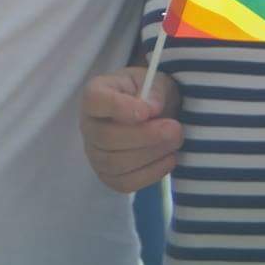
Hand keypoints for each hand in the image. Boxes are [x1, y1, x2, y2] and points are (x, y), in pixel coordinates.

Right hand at [80, 67, 181, 192]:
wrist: (151, 114)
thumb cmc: (148, 94)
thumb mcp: (155, 82)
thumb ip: (155, 92)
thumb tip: (152, 109)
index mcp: (95, 94)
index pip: (95, 101)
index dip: (118, 108)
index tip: (147, 111)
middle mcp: (89, 125)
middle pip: (106, 137)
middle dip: (145, 136)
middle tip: (175, 129)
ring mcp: (95, 153)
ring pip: (115, 163)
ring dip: (151, 155)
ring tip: (175, 142)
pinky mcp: (108, 175)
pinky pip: (125, 182)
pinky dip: (151, 173)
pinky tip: (169, 158)